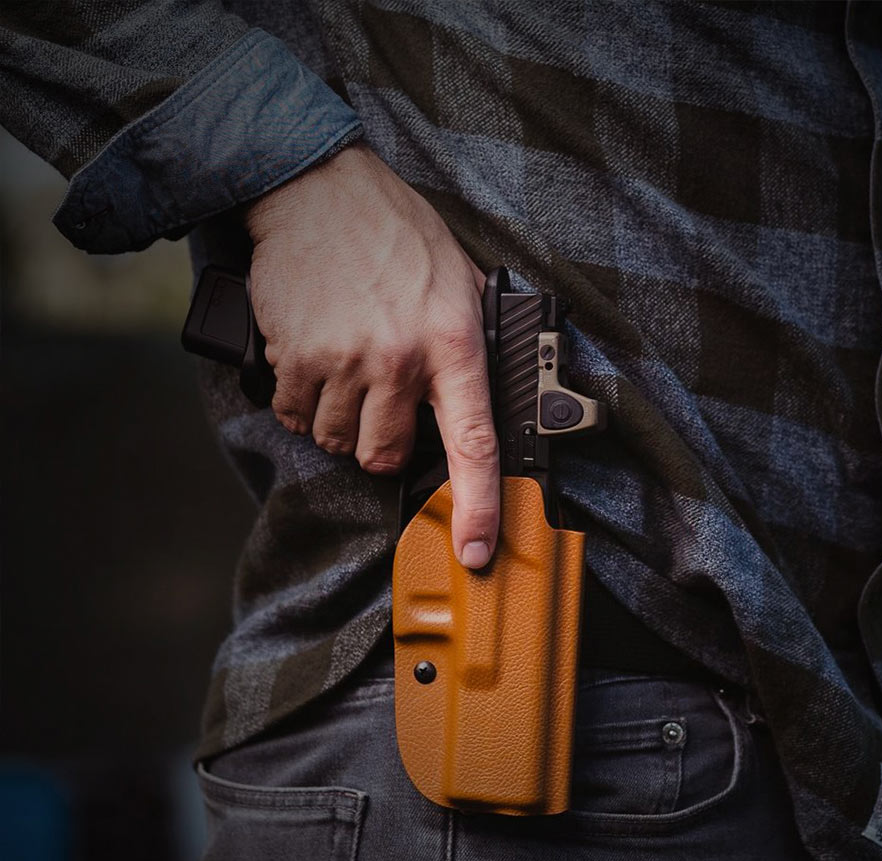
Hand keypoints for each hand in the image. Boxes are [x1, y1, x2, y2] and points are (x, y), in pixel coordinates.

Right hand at [244, 141, 498, 568]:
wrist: (317, 188)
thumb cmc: (394, 233)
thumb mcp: (458, 278)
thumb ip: (471, 342)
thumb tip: (488, 400)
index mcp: (453, 344)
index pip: (473, 443)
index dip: (479, 506)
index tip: (475, 550)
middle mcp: (401, 359)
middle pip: (383, 456)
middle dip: (378, 444)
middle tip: (378, 402)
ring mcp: (345, 360)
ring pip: (335, 441)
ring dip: (337, 421)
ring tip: (344, 370)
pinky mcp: (296, 356)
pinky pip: (293, 417)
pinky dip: (299, 404)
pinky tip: (311, 363)